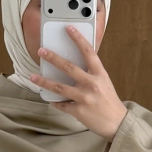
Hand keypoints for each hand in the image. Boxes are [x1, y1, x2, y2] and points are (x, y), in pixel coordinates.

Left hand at [32, 25, 128, 141]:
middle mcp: (92, 84)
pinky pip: (62, 105)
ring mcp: (84, 98)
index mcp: (100, 74)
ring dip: (44, 81)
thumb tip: (73, 66)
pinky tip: (51, 100)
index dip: (78, 39)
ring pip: (59, 87)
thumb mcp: (104, 82)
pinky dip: (56, 102)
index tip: (68, 28)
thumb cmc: (110, 102)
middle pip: (69, 67)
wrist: (117, 123)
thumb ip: (91, 74)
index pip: (88, 52)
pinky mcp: (79, 111)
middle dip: (53, 58)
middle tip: (41, 51)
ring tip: (33, 77)